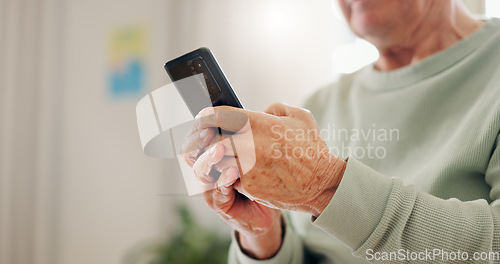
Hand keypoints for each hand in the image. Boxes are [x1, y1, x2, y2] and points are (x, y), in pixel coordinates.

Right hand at [179, 118, 282, 258]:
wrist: (271, 206)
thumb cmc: (264, 174)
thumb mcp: (258, 149)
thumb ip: (252, 132)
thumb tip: (262, 110)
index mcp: (212, 153)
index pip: (196, 135)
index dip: (199, 124)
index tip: (206, 115)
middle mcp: (207, 170)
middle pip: (189, 151)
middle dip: (196, 139)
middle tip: (208, 131)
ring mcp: (211, 188)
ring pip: (199, 171)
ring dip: (208, 158)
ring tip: (220, 149)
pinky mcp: (221, 204)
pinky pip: (216, 193)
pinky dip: (223, 181)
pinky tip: (233, 172)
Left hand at [191, 103, 346, 216]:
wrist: (321, 184)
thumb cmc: (311, 149)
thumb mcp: (299, 117)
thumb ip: (275, 108)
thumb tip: (261, 111)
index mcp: (260, 123)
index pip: (218, 115)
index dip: (205, 116)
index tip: (202, 117)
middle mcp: (250, 144)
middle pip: (212, 138)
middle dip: (207, 138)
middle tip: (206, 138)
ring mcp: (247, 167)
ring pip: (217, 159)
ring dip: (217, 157)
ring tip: (222, 154)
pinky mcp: (248, 185)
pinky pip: (228, 177)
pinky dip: (228, 173)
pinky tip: (236, 170)